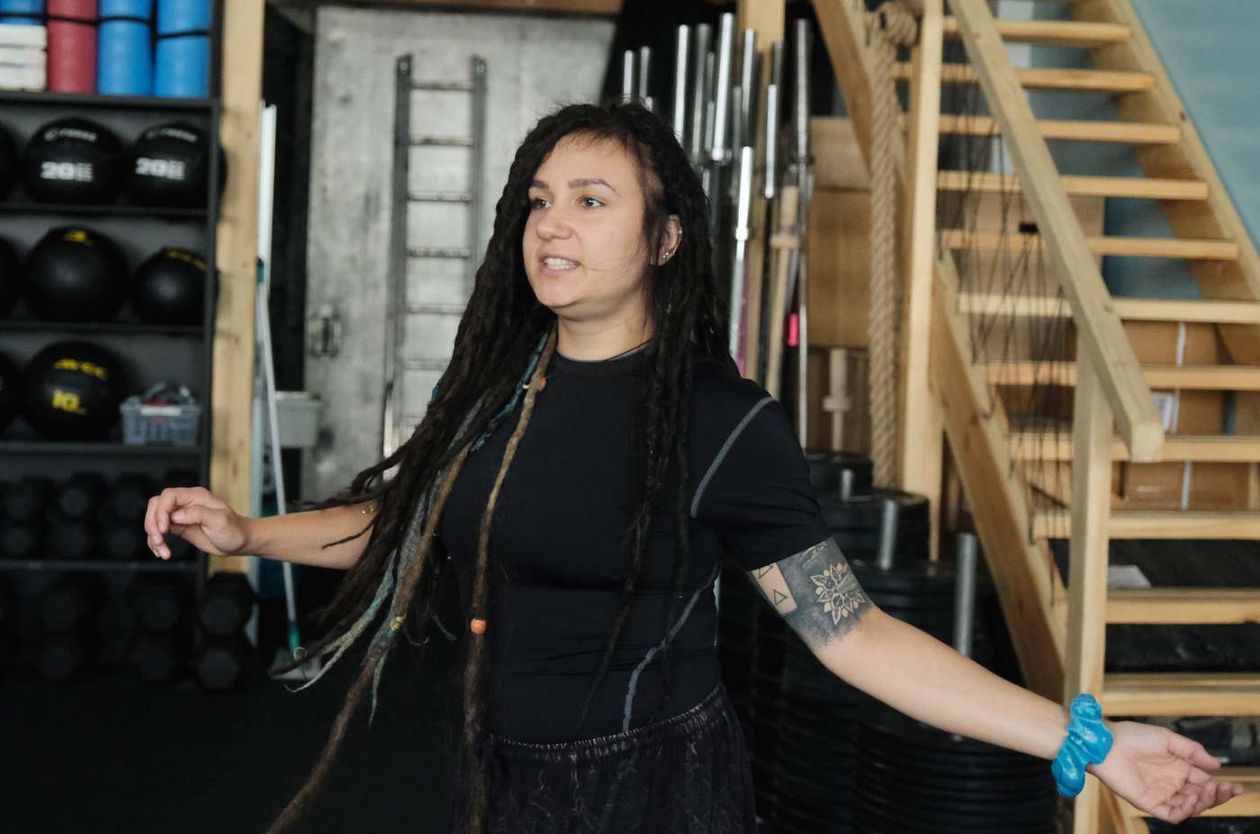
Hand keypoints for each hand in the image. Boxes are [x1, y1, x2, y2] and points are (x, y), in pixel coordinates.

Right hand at [144, 486, 249, 558]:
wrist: (240, 542)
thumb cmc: (234, 530)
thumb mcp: (219, 521)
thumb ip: (198, 514)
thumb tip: (175, 515)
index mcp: (196, 496)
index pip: (169, 496)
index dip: (161, 511)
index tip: (164, 528)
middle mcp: (186, 503)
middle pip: (156, 505)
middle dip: (152, 523)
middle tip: (159, 540)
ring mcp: (181, 515)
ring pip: (154, 519)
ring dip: (153, 535)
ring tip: (162, 550)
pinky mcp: (179, 527)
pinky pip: (160, 531)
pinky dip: (156, 542)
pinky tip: (162, 552)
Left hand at [1090, 720, 1244, 822]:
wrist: (1106, 743)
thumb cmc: (1133, 736)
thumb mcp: (1168, 739)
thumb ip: (1192, 752)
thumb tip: (1217, 765)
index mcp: (1178, 767)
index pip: (1204, 782)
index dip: (1221, 786)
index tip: (1235, 786)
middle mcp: (1171, 783)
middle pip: (1201, 797)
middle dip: (1217, 796)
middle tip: (1227, 790)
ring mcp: (1161, 794)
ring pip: (1190, 807)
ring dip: (1204, 802)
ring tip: (1208, 791)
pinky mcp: (1149, 803)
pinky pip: (1172, 814)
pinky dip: (1186, 810)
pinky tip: (1192, 798)